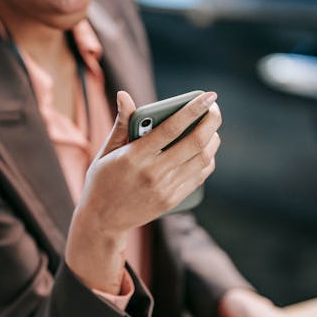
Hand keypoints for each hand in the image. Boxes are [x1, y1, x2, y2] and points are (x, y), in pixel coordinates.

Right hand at [66, 91, 221, 293]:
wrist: (102, 221)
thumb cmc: (102, 180)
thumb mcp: (106, 151)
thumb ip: (121, 124)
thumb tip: (124, 95)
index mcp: (134, 157)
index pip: (171, 128)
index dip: (193, 109)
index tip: (208, 96)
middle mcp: (153, 173)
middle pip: (194, 143)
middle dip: (211, 121)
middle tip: (215, 108)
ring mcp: (165, 189)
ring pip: (201, 160)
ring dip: (212, 140)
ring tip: (211, 128)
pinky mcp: (171, 200)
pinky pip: (198, 176)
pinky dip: (207, 160)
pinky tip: (205, 150)